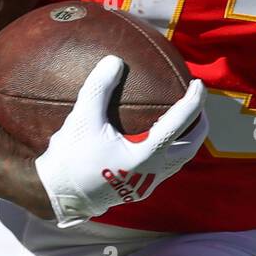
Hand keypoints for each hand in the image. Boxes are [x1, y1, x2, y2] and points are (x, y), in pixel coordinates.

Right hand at [34, 55, 207, 227]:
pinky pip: (163, 168)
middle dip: (200, 125)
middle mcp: (151, 174)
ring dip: (186, 140)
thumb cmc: (70, 157)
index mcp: (144, 157)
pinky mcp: (135, 191)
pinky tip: (156, 139)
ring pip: (178, 162)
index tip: (199, 84)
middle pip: (190, 148)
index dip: (193, 101)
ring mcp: (144, 185)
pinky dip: (169, 150)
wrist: (55, 195)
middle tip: (199, 104)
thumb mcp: (83, 118)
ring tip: (184, 121)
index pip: (179, 124)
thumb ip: (99, 87)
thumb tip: (114, 60)